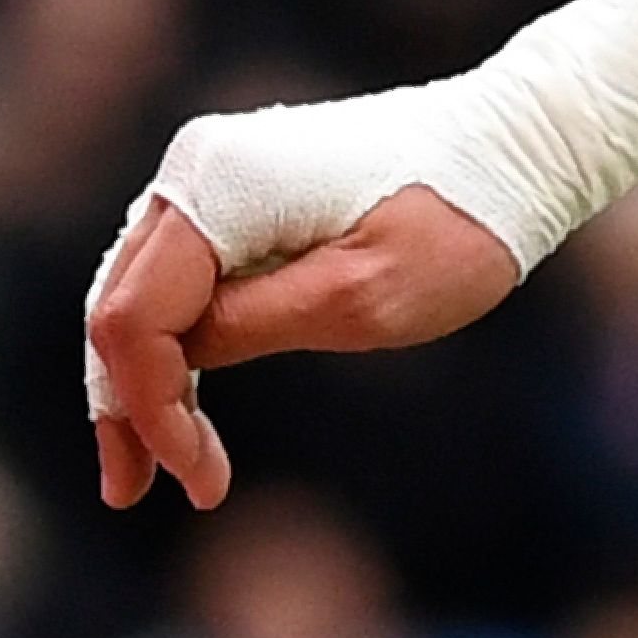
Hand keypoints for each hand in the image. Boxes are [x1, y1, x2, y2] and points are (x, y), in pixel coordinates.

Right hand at [83, 184, 521, 511]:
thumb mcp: (358, 296)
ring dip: (138, 381)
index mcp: (219, 184)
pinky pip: (180, 277)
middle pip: (121, 307)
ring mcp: (216, 174)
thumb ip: (248, 325)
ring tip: (148, 472)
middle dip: (124, 406)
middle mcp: (198, 167)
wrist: (517, 143)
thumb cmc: (456, 221)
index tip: (198, 479)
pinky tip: (178, 406)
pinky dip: (173, 343)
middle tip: (134, 494)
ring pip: (141, 294)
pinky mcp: (241, 191)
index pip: (136, 319)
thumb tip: (166, 361)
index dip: (148, 409)